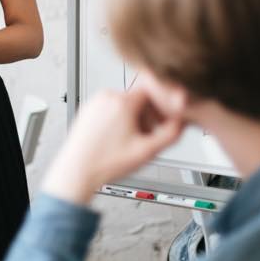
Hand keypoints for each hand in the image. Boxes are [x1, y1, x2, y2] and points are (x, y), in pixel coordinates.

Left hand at [42, 87, 184, 204]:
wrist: (77, 169)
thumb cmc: (105, 162)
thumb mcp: (147, 151)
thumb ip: (171, 134)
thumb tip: (182, 122)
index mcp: (121, 102)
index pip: (152, 90)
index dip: (163, 105)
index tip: (165, 118)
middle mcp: (106, 97)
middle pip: (138, 98)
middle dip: (148, 115)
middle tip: (150, 134)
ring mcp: (95, 102)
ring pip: (124, 103)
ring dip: (134, 118)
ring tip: (133, 139)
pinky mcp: (88, 110)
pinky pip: (110, 108)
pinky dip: (119, 119)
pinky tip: (118, 138)